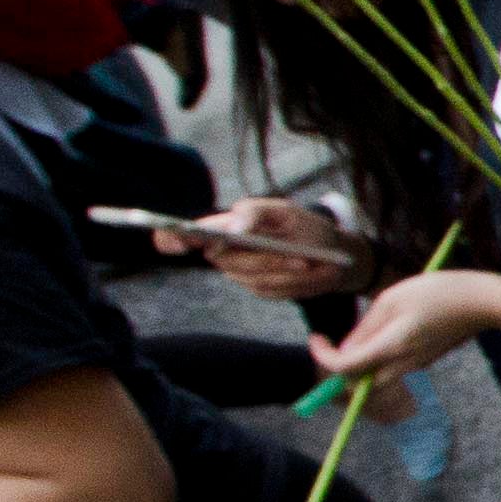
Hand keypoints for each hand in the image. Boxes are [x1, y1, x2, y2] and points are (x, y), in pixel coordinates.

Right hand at [180, 195, 375, 302]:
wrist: (330, 252)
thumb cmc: (301, 225)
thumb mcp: (283, 210)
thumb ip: (255, 212)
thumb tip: (232, 227)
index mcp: (223, 227)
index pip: (184, 235)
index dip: (170, 238)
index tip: (171, 238)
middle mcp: (224, 253)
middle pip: (229, 262)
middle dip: (268, 260)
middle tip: (301, 258)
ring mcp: (240, 274)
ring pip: (257, 279)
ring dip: (289, 272)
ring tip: (312, 262)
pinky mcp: (259, 289)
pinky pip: (274, 291)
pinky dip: (297, 283)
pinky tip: (311, 272)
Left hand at [309, 267, 500, 381]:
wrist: (484, 302)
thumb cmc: (439, 292)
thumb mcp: (393, 299)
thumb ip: (367, 327)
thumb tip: (346, 349)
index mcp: (391, 346)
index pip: (345, 367)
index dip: (323, 357)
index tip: (316, 338)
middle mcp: (403, 363)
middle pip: (359, 379)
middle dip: (340, 365)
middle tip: (333, 339)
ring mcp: (417, 364)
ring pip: (376, 372)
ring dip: (361, 357)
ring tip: (368, 324)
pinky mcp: (426, 359)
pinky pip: (394, 363)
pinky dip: (381, 352)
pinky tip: (394, 324)